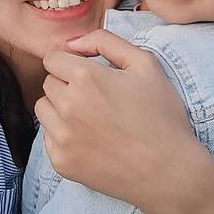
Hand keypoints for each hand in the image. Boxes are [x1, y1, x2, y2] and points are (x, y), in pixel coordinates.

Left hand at [35, 29, 199, 213]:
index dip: (71, 63)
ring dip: (60, 108)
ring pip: (44, 109)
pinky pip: (48, 138)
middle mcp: (67, 106)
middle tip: (97, 98)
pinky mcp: (61, 162)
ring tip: (91, 118)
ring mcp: (62, 137)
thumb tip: (73, 43)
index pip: (52, 59)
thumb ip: (105, 41)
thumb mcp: (145, 64)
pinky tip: (91, 140)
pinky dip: (63, 135)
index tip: (88, 74)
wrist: (169, 172)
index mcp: (85, 78)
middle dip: (67, 84)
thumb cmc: (161, 116)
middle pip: (49, 83)